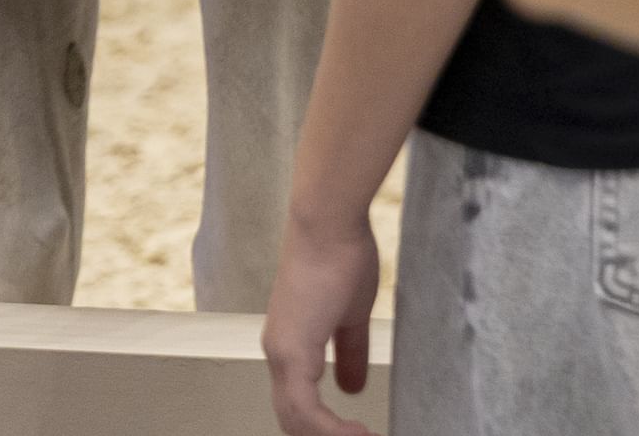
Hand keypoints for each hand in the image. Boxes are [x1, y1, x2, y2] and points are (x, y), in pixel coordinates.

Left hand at [260, 208, 383, 435]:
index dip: (328, 429)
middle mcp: (277, 353)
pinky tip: (359, 434)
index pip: (299, 405)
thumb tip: (352, 388)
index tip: (362, 434)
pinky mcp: (291, 351)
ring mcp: (281, 353)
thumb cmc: (339, 255)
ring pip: (296, 421)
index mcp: (289, 344)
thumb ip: (349, 352)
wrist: (328, 224)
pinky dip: (332, 432)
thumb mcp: (351, 316)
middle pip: (293, 420)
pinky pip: (305, 410)